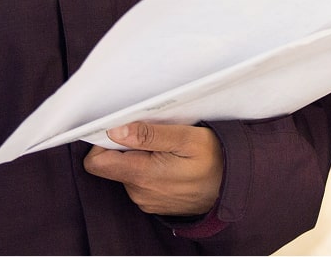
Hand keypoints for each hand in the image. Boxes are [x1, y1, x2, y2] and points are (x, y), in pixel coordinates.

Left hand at [82, 122, 222, 216]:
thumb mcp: (186, 139)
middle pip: (112, 163)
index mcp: (142, 175)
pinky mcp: (153, 202)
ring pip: (126, 171)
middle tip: (154, 135)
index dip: (101, 142)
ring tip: (167, 148)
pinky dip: (149, 168)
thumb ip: (149, 135)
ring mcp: (145, 200)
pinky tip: (170, 162)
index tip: (118, 128)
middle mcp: (138, 192)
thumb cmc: (214, 159)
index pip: (97, 162)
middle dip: (127, 146)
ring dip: (140, 156)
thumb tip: (115, 131)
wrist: (233, 188)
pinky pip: (139, 181)